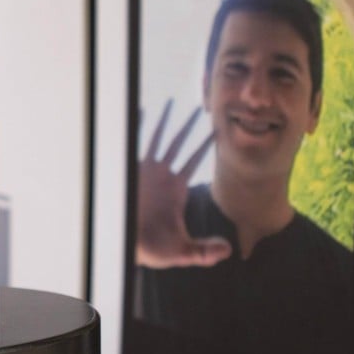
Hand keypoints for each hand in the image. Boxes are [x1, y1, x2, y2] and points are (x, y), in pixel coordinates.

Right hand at [134, 100, 230, 268]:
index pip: (195, 160)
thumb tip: (228, 250)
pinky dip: (136, 128)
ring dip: (165, 121)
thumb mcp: (183, 251)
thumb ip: (205, 251)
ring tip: (172, 102)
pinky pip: (134, 143)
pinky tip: (138, 112)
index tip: (217, 130)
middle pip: (179, 144)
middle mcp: (162, 175)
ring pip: (158, 139)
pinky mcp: (129, 170)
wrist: (125, 246)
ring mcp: (145, 171)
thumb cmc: (152, 248)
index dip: (206, 145)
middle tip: (200, 108)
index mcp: (176, 188)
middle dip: (189, 126)